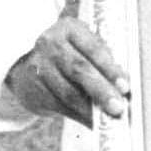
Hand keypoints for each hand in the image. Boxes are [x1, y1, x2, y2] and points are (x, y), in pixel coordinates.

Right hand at [7, 18, 129, 125]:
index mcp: (70, 29)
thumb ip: (103, 60)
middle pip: (79, 70)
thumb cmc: (70, 53)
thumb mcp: (84, 45)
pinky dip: (78, 115)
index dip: (110, 68)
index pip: (94, 49)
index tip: (125, 86)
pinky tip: (91, 122)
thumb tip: (123, 86)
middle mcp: (50, 45)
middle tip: (117, 107)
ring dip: (90, 108)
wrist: (25, 62)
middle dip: (101, 90)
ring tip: (108, 119)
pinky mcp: (32, 88)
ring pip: (67, 91)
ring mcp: (38, 67)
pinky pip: (58, 105)